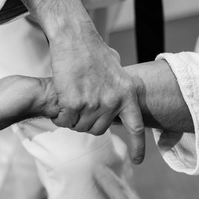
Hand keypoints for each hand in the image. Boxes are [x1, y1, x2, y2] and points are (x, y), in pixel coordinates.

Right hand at [21, 0, 145, 163]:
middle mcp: (114, 102)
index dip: (138, 146)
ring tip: (70, 100)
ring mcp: (94, 103)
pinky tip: (60, 102)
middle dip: (87, 123)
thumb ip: (119, 87)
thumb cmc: (93, 50)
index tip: (138, 161)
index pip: (137, 127)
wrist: (74, 37)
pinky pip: (65, 121)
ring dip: (72, 119)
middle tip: (79, 107)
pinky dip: (60, 116)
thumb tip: (120, 97)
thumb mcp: (117, 68)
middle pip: (98, 130)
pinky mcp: (74, 102)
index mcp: (128, 94)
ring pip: (80, 127)